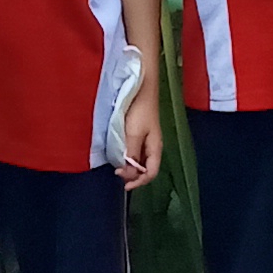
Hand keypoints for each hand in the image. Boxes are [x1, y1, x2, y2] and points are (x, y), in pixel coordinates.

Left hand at [113, 63, 163, 187]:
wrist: (140, 87)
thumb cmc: (139, 110)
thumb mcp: (133, 134)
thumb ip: (130, 153)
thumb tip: (127, 172)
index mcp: (155, 148)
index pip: (150, 173)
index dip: (138, 181)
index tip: (123, 185)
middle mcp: (152, 147)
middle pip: (145, 169)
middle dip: (132, 175)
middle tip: (117, 173)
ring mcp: (145, 140)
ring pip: (138, 161)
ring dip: (128, 166)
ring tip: (116, 166)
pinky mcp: (138, 133)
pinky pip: (133, 151)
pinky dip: (126, 157)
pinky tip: (117, 154)